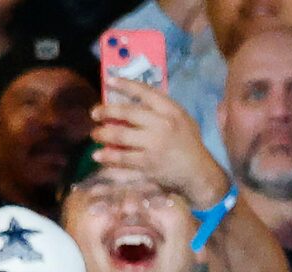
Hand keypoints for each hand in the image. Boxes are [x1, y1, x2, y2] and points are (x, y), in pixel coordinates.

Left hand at [94, 79, 227, 209]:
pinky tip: (98, 155)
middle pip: (128, 113)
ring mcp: (153, 146)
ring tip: (94, 134)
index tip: (109, 80)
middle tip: (94, 113)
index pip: (145, 92)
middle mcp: (161, 125)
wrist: (197, 171)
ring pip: (121, 136)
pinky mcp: (147, 165)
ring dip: (103, 134)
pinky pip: (122, 159)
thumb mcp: (181, 117)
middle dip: (107, 111)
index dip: (125, 84)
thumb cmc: (188, 142)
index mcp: (170, 110)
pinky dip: (108, 157)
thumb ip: (161, 109)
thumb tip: (134, 101)